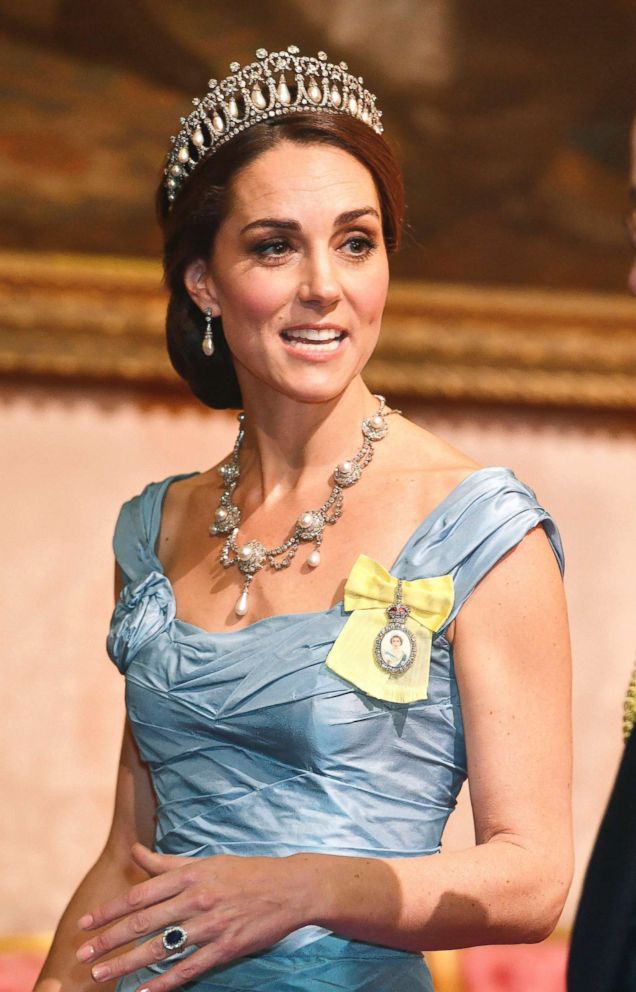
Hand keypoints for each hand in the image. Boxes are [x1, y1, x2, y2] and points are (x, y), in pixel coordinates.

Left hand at [75, 844, 308, 991]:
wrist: (291, 888)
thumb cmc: (246, 873)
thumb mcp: (207, 862)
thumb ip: (168, 863)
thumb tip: (136, 851)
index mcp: (191, 875)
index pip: (140, 894)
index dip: (110, 910)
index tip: (86, 923)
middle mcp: (197, 899)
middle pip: (144, 922)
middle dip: (109, 940)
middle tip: (82, 955)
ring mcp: (212, 925)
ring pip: (161, 947)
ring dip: (127, 964)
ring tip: (101, 975)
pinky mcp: (226, 948)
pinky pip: (188, 969)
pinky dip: (163, 983)